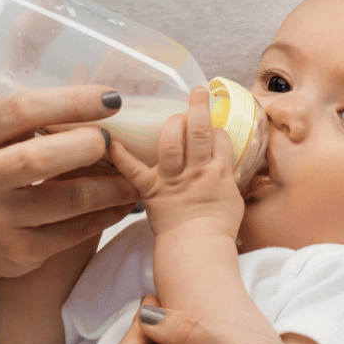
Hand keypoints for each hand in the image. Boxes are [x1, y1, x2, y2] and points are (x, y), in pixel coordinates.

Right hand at [0, 85, 138, 277]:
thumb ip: (35, 117)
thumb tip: (104, 99)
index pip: (22, 110)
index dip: (72, 102)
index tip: (111, 99)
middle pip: (40, 159)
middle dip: (87, 146)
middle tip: (113, 142)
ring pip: (69, 200)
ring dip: (111, 187)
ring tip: (134, 178)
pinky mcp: (20, 251)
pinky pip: (75, 232)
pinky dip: (107, 215)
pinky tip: (122, 204)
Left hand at [109, 87, 242, 238]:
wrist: (198, 251)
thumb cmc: (217, 230)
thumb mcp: (234, 200)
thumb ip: (228, 179)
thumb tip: (227, 166)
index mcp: (219, 172)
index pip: (220, 138)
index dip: (217, 127)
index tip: (212, 122)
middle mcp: (196, 171)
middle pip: (199, 131)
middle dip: (198, 107)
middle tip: (197, 92)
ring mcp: (172, 180)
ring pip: (172, 142)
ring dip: (172, 122)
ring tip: (172, 110)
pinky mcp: (151, 191)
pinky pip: (134, 170)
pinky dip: (121, 156)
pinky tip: (110, 140)